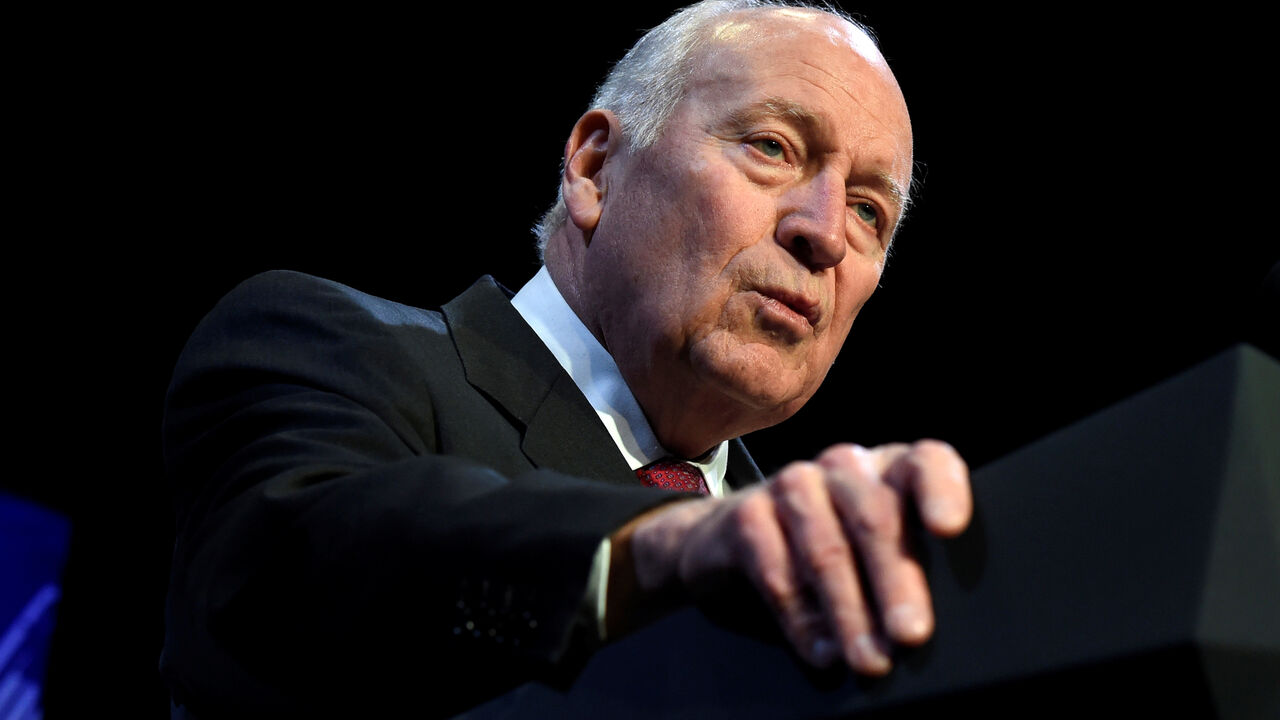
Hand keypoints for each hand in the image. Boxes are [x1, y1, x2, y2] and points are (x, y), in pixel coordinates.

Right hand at [619, 440, 970, 674]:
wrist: (740, 540)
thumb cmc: (838, 551)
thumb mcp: (883, 552)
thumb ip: (912, 570)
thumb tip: (926, 631)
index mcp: (893, 469)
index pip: (926, 464)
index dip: (940, 490)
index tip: (948, 529)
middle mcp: (845, 466)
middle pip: (875, 517)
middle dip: (895, 582)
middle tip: (910, 635)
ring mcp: (793, 485)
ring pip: (826, 549)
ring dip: (850, 611)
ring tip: (869, 660)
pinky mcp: (748, 514)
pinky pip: (777, 570)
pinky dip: (802, 619)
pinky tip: (822, 652)